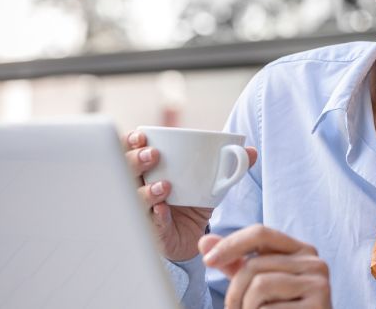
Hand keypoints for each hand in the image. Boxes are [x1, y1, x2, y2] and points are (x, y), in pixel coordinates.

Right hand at [121, 129, 257, 260]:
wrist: (194, 239)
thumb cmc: (194, 204)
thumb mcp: (212, 183)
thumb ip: (230, 167)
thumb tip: (252, 151)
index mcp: (149, 171)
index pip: (128, 151)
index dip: (129, 141)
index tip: (141, 136)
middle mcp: (139, 188)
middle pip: (123, 171)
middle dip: (135, 160)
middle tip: (153, 155)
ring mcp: (142, 210)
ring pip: (132, 198)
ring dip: (146, 190)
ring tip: (165, 186)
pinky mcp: (151, 231)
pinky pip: (148, 223)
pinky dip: (155, 216)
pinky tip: (162, 210)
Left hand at [201, 225, 330, 308]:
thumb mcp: (257, 283)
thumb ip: (235, 262)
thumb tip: (204, 241)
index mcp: (301, 251)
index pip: (260, 233)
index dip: (230, 244)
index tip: (208, 261)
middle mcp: (314, 263)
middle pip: (254, 264)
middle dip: (234, 292)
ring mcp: (319, 284)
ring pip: (259, 285)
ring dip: (246, 307)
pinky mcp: (318, 305)